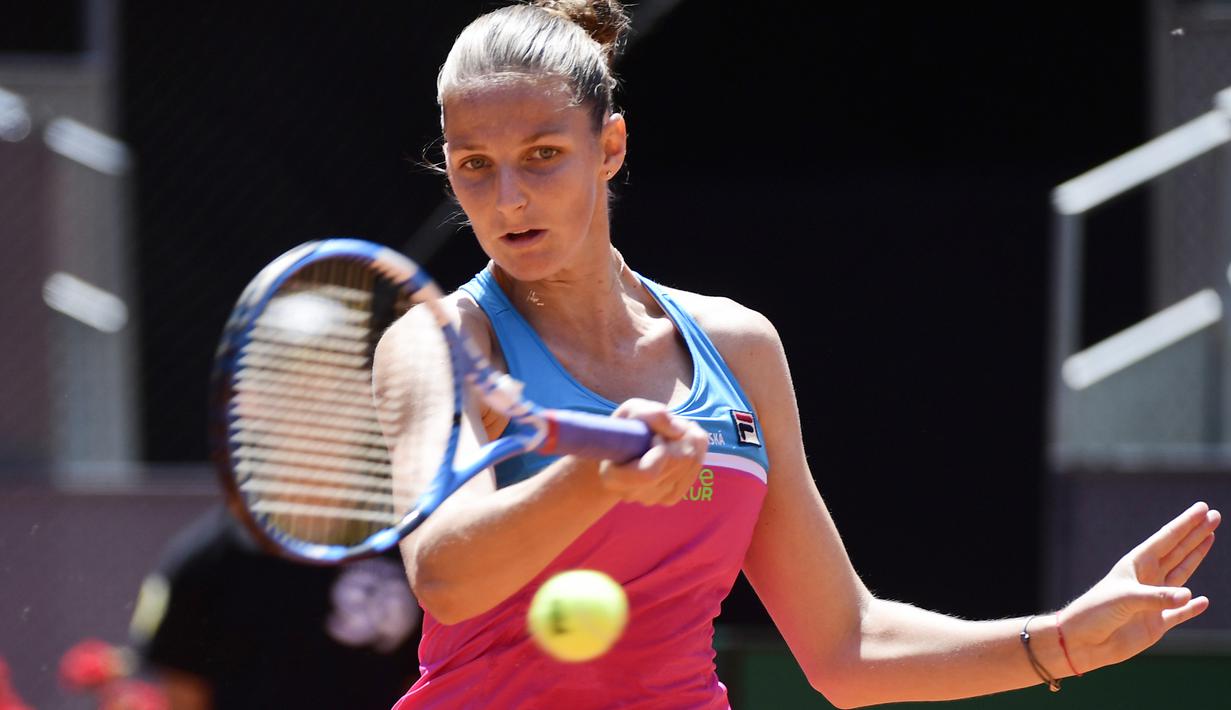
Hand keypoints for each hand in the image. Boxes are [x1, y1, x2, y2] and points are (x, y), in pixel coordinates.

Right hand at [597, 398, 707, 505]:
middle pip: (676, 465)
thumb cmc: (624, 430)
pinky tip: (686, 443)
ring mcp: (652, 499)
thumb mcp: (631, 411)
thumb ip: (652, 415)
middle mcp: (633, 493)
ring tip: (679, 432)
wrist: (623, 452)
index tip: (656, 435)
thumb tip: (680, 431)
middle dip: (684, 438)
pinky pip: (693, 473)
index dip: (661, 450)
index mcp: (614, 476)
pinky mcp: (669, 498)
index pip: (649, 473)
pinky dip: (697, 453)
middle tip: (676, 425)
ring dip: (692, 443)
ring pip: (689, 467)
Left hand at [1057, 501, 1219, 674]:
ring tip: (1210, 538)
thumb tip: (1191, 596)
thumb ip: (1157, 597)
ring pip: (1181, 574)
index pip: (1166, 539)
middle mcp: (1146, 579)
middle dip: (1195, 534)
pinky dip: (1191, 608)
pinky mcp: (1156, 624)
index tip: (1203, 508)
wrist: (1081, 642)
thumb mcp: (1124, 599)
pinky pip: (1179, 613)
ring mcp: (1153, 601)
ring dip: (1196, 557)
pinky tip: (1202, 600)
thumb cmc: (1095, 613)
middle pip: (1177, 551)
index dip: (1185, 524)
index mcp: (1135, 565)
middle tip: (1215, 516)